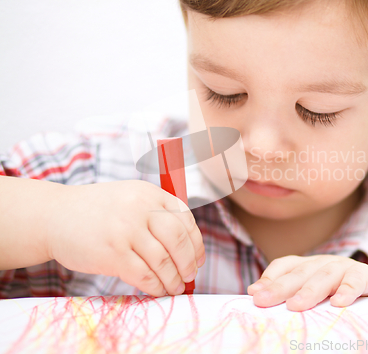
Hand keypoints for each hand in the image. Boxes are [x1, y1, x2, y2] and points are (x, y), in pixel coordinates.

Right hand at [46, 180, 204, 296]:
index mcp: (150, 194)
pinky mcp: (112, 253)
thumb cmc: (97, 210)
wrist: (54, 215)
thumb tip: (187, 248)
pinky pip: (144, 275)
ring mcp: (126, 230)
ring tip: (175, 287)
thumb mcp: (131, 197)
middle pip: (179, 240)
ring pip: (164, 261)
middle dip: (189, 263)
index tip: (198, 258)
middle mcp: (141, 208)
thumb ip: (157, 213)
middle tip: (189, 276)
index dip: (196, 243)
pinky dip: (155, 286)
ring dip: (173, 279)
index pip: (186, 219)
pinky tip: (157, 290)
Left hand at [248, 255, 367, 310]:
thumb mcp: (316, 300)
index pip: (285, 265)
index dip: (270, 278)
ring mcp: (347, 267)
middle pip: (300, 272)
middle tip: (263, 300)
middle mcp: (325, 263)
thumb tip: (254, 293)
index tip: (254, 294)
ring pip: (325, 275)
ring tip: (295, 307)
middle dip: (280, 286)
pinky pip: (357, 280)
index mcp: (310, 267)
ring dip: (309, 290)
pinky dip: (348, 289)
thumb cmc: (344, 304)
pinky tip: (339, 303)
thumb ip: (290, 295)